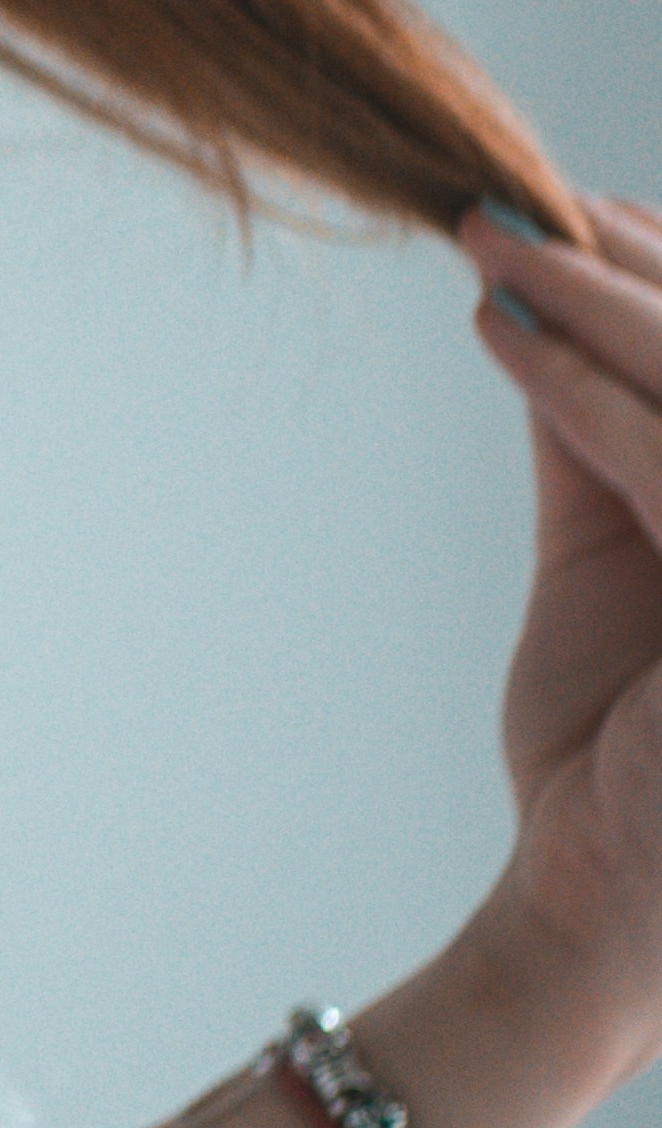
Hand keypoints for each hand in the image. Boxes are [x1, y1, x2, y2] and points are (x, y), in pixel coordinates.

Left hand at [464, 191, 661, 1102]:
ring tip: (491, 252)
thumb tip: (551, 293)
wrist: (590, 918)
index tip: (585, 210)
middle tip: (513, 209)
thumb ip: (600, 441)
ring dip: (598, 308)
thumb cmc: (613, 755)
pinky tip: (505, 342)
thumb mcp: (611, 561)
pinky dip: (582, 396)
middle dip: (637, 269)